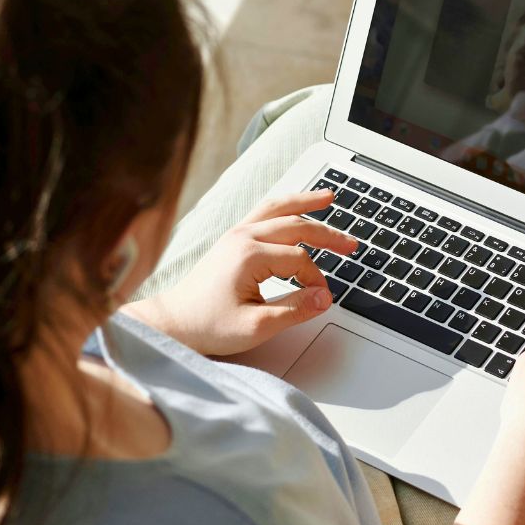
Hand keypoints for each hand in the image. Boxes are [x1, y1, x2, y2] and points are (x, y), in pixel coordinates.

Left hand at [126, 190, 355, 355]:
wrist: (173, 323)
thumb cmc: (207, 326)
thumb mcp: (255, 327)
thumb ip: (294, 311)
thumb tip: (324, 297)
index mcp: (250, 255)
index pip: (299, 260)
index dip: (315, 279)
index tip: (321, 298)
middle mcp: (244, 237)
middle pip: (296, 226)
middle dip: (328, 234)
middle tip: (351, 244)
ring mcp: (236, 234)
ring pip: (278, 208)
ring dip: (305, 202)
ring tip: (329, 197)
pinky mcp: (232, 238)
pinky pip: (263, 211)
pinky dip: (284, 205)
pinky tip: (296, 205)